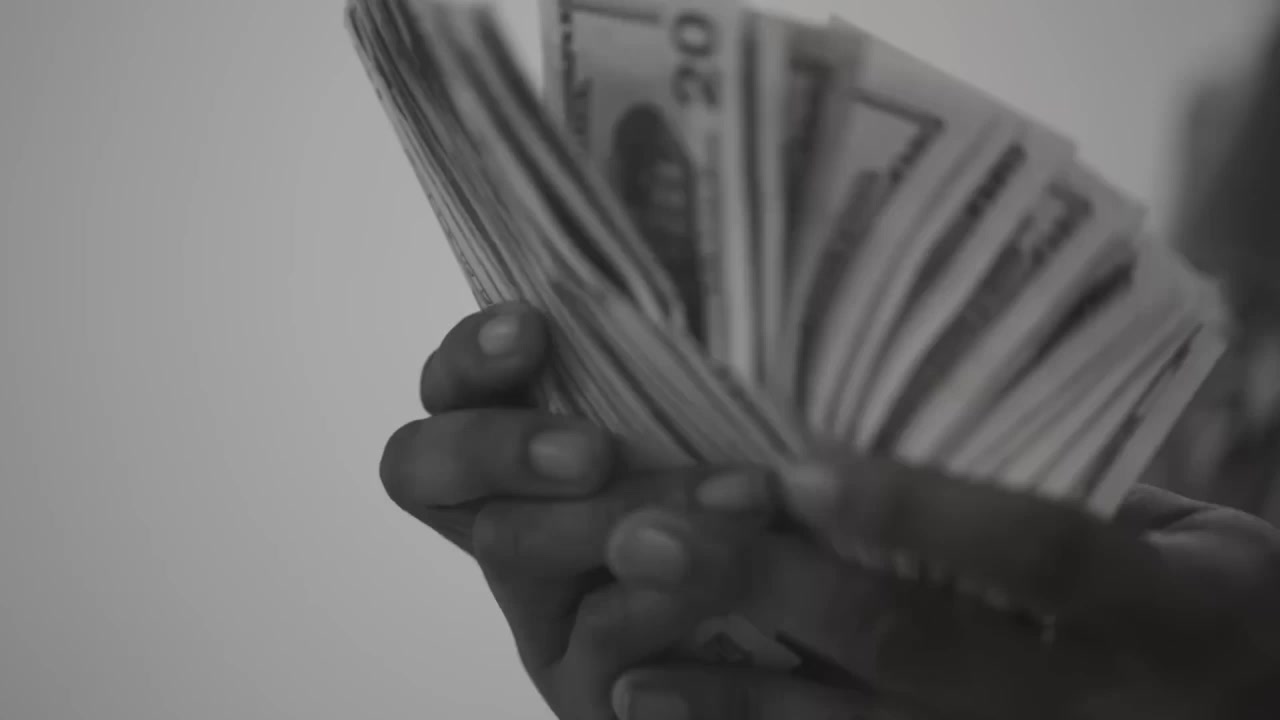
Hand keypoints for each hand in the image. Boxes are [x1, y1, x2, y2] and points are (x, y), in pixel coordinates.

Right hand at [379, 303, 779, 718]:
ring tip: (731, 497)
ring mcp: (540, 613)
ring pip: (511, 545)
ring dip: (612, 515)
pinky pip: (594, 636)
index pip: (450, 388)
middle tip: (591, 451)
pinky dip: (659, 599)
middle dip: (497, 446)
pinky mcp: (584, 689)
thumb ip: (682, 379)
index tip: (531, 329)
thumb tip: (690, 276)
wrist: (802, 644)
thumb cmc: (757, 517)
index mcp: (532, 450)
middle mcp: (514, 524)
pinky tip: (723, 585)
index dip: (469, 357)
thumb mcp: (719, 432)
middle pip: (420, 465)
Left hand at [615, 458, 1279, 718]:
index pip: (1042, 556)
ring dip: (741, 704)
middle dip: (778, 593)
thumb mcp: (1178, 535)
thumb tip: (899, 426)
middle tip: (653, 536)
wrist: (1257, 716)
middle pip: (920, 650)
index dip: (920, 513)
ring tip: (629, 669)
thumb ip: (1059, 492)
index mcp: (1164, 611)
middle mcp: (1093, 705)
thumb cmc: (1208, 603)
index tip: (795, 471)